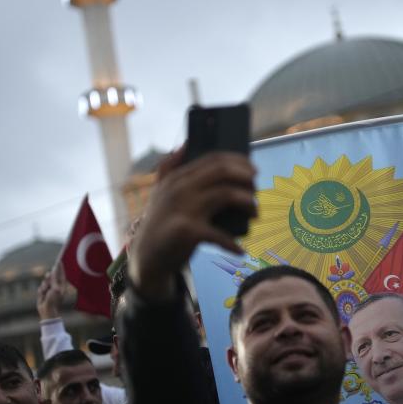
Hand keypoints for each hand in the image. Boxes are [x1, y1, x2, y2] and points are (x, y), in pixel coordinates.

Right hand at [36, 265, 67, 320]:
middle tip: (48, 277)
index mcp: (62, 285)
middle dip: (49, 277)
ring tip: (45, 291)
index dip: (60, 267)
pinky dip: (41, 291)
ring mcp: (49, 289)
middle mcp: (56, 286)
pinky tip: (42, 296)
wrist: (47, 310)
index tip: (58, 261)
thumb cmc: (54, 300)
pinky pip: (40, 287)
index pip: (61, 274)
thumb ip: (54, 278)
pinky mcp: (43, 292)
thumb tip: (54, 269)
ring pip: (45, 281)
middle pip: (52, 277)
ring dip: (44, 285)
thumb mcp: (55, 287)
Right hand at [128, 148, 256, 301]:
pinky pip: (219, 234)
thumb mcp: (159, 193)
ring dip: (248, 204)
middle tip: (256, 190)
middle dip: (246, 178)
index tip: (254, 169)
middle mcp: (180, 189)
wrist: (146, 258)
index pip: (213, 159)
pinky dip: (233, 244)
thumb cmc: (161, 223)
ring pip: (226, 195)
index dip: (238, 161)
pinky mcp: (187, 231)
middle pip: (222, 172)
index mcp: (177, 178)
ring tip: (255, 214)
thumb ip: (169, 168)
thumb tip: (184, 144)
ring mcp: (184, 209)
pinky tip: (240, 251)